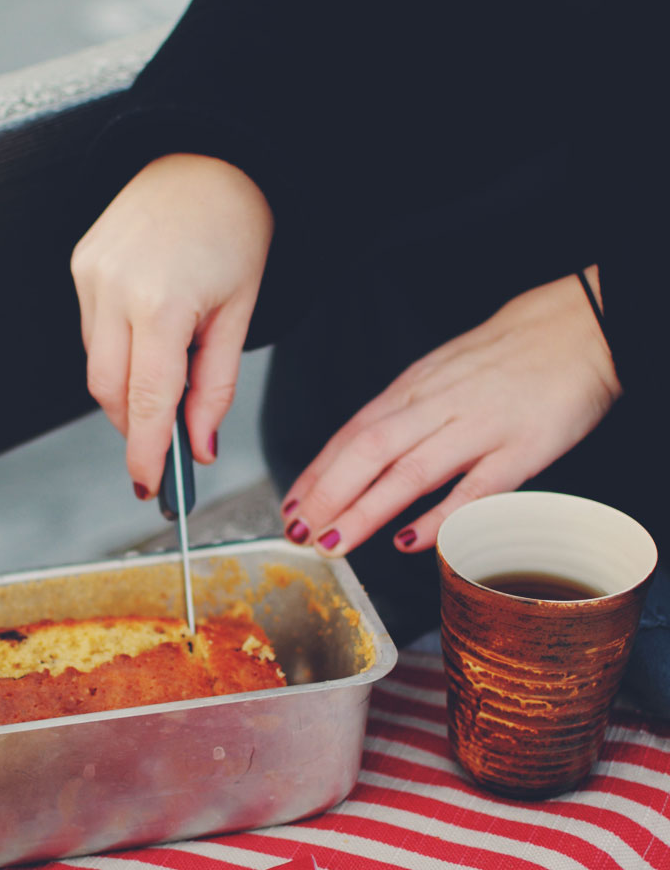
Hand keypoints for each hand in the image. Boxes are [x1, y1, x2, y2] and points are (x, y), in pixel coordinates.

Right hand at [71, 153, 273, 496]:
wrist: (208, 157)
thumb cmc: (236, 230)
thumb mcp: (240, 313)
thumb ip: (215, 386)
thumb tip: (198, 446)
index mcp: (162, 302)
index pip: (145, 400)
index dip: (145, 452)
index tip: (149, 487)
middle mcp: (114, 288)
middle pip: (110, 392)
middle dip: (136, 426)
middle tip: (167, 445)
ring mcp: (90, 275)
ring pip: (98, 366)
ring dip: (127, 390)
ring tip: (169, 379)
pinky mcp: (80, 265)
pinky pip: (93, 332)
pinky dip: (118, 354)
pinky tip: (149, 340)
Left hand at [281, 266, 621, 554]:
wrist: (578, 327)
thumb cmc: (507, 357)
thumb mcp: (441, 375)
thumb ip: (404, 415)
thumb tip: (359, 454)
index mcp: (414, 389)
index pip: (352, 434)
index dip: (317, 473)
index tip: (291, 507)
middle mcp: (437, 406)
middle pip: (368, 452)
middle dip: (327, 495)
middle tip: (299, 532)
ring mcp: (478, 428)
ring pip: (409, 472)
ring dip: (365, 510)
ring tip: (334, 541)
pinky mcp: (521, 449)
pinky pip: (474, 488)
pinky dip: (440, 515)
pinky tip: (411, 540)